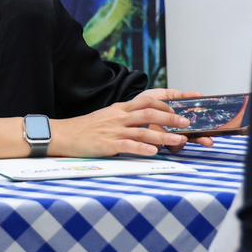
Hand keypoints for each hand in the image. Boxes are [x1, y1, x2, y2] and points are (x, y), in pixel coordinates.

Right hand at [49, 94, 192, 157]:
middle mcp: (120, 116)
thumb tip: (150, 120)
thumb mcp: (109, 116)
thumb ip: (128, 117)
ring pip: (143, 130)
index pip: (148, 99)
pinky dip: (142, 148)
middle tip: (188, 123)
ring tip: (180, 140)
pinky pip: (128, 145)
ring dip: (163, 136)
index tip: (186, 101)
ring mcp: (114, 130)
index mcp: (121, 108)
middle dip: (171, 118)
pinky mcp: (107, 144)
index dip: (168, 99)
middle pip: (149, 113)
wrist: (64, 134)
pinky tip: (154, 152)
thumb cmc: (87, 128)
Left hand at [137, 89, 214, 150]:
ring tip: (184, 138)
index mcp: (174, 124)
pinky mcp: (148, 141)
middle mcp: (169, 134)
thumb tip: (197, 94)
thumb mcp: (161, 95)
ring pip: (174, 144)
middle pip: (188, 140)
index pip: (192, 131)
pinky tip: (162, 141)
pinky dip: (161, 142)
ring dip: (180, 142)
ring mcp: (159, 138)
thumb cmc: (143, 103)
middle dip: (198, 141)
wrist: (124, 109)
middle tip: (207, 142)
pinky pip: (157, 145)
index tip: (210, 137)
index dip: (202, 135)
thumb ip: (178, 96)